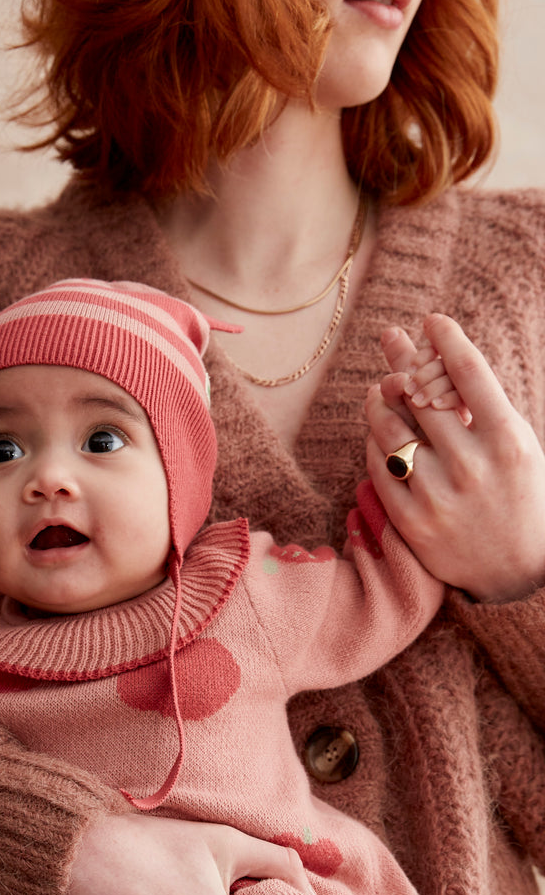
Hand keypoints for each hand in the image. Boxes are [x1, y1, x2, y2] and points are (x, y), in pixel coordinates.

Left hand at [365, 314, 544, 602]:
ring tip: (379, 390)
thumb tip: (435, 362)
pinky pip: (378, 470)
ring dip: (379, 402)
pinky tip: (378, 432)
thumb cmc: (519, 497)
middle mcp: (472, 466)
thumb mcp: (516, 448)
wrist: (519, 572)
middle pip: (422, 397)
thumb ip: (481, 412)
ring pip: (391, 431)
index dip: (446, 339)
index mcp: (508, 440)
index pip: (470, 373)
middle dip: (403, 360)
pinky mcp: (412, 523)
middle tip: (391, 339)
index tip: (432, 321)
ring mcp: (439, 497)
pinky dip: (374, 445)